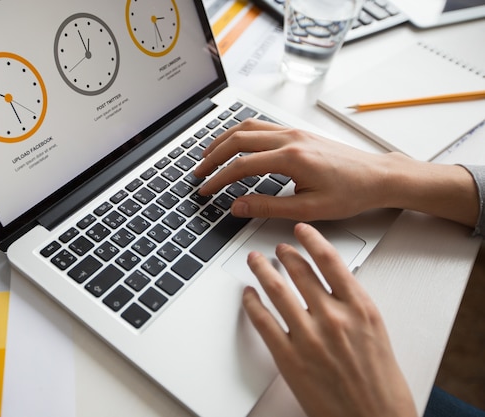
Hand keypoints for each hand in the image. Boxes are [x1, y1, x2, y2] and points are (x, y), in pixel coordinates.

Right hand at [194, 118, 393, 220]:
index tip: (205, 190)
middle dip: (212, 156)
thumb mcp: (308, 209)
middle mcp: (289, 139)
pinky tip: (234, 144)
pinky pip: (261, 126)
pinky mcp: (298, 133)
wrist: (378, 176)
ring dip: (223, 140)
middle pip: (237, 139)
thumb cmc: (351, 193)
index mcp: (291, 157)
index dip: (218, 179)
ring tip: (208, 155)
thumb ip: (268, 207)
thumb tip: (237, 206)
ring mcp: (293, 132)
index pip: (241, 165)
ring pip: (247, 127)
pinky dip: (240, 133)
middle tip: (197, 172)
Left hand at [243, 223, 416, 416]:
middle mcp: (334, 318)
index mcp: (360, 309)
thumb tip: (331, 284)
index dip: (312, 240)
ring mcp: (309, 337)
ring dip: (262, 271)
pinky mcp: (289, 358)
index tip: (301, 230)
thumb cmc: (381, 383)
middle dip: (284, 255)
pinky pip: (262, 322)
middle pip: (300, 272)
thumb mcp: (375, 333)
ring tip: (255, 261)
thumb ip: (352, 306)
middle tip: (277, 248)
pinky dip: (252, 304)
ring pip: (276, 291)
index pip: (331, 261)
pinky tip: (248, 296)